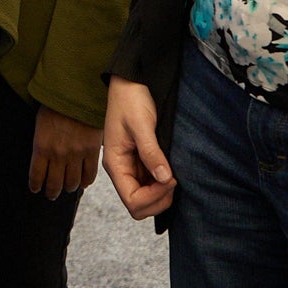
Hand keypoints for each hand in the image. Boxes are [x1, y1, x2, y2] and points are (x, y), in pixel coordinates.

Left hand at [29, 107, 100, 197]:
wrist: (76, 92)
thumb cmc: (55, 103)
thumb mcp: (40, 123)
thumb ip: (42, 142)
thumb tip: (43, 155)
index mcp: (41, 147)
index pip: (36, 175)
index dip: (36, 185)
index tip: (36, 188)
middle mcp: (58, 155)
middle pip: (54, 183)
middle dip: (51, 191)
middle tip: (51, 194)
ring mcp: (76, 155)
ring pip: (72, 182)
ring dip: (68, 187)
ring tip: (67, 188)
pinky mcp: (91, 152)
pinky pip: (89, 174)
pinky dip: (86, 181)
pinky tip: (83, 183)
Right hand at [102, 77, 176, 217]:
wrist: (131, 82)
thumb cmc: (130, 99)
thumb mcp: (141, 124)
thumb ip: (151, 152)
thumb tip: (164, 178)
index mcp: (114, 164)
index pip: (132, 201)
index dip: (153, 197)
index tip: (169, 178)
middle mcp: (121, 170)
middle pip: (138, 206)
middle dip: (158, 199)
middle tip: (173, 179)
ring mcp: (131, 167)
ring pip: (146, 198)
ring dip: (162, 193)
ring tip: (173, 173)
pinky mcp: (140, 162)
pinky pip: (151, 185)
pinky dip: (163, 184)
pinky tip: (170, 169)